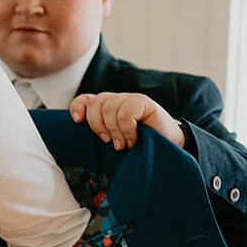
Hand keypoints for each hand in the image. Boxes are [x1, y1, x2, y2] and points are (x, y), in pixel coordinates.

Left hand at [70, 91, 184, 150]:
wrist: (168, 147)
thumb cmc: (140, 145)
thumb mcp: (115, 140)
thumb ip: (101, 133)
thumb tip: (80, 131)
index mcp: (107, 108)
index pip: (86, 100)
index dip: (78, 107)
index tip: (77, 121)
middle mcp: (117, 100)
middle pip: (95, 104)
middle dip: (98, 126)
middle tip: (109, 142)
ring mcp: (130, 99)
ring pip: (109, 109)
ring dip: (115, 131)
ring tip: (125, 144)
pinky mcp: (144, 102)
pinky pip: (125, 113)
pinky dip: (128, 129)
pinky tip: (134, 138)